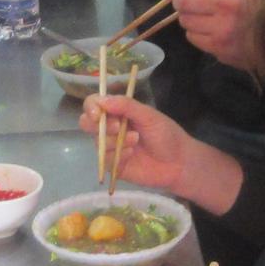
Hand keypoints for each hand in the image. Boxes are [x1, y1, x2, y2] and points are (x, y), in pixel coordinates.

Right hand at [80, 92, 198, 197]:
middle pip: (86, 123)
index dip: (91, 107)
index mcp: (118, 112)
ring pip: (97, 142)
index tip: (98, 113)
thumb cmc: (166, 135)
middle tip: (117, 128)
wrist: (178, 162)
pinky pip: (105, 159)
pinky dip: (118, 156)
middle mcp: (110, 128)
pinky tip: (132, 155)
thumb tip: (102, 100)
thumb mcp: (148, 116)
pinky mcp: (113, 165)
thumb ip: (126, 106)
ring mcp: (110, 147)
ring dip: (115, 141)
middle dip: (98, 125)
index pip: (94, 104)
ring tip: (136, 141)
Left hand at [163, 0, 262, 70]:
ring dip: (189, 18)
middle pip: (185, 1)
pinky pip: (194, 38)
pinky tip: (210, 31)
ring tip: (202, 17)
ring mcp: (223, 29)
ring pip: (187, 21)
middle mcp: (228, 6)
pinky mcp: (220, 48)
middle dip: (179, 1)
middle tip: (182, 2)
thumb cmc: (259, 6)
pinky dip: (196, 33)